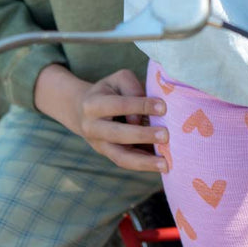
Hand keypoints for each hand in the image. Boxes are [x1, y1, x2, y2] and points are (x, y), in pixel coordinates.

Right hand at [35, 65, 168, 172]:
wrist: (81, 110)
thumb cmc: (109, 91)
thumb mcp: (119, 80)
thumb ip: (133, 90)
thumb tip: (141, 117)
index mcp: (94, 104)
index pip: (119, 105)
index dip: (141, 106)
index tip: (163, 107)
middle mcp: (92, 128)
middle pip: (118, 134)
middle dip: (142, 136)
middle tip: (166, 135)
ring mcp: (99, 145)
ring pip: (120, 157)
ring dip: (144, 162)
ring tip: (165, 164)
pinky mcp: (108, 155)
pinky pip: (126, 162)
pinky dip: (144, 165)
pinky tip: (162, 166)